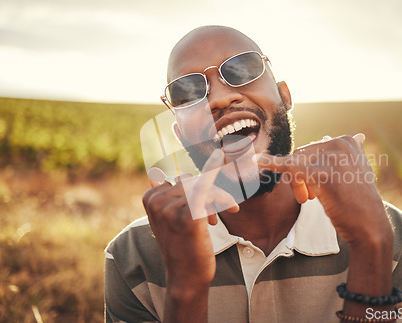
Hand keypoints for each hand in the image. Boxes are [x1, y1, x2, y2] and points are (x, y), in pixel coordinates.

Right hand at [142, 149, 238, 288]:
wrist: (188, 276)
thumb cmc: (184, 246)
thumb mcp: (172, 219)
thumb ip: (173, 196)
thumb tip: (164, 174)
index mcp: (150, 198)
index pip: (181, 180)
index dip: (198, 191)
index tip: (208, 207)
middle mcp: (157, 201)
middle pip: (193, 182)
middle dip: (211, 196)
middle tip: (220, 215)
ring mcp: (170, 207)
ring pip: (205, 188)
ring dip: (218, 201)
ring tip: (220, 219)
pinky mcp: (188, 214)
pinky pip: (204, 187)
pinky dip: (213, 170)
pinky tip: (220, 155)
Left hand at [257, 134, 390, 244]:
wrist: (368, 226)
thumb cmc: (361, 201)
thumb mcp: (360, 170)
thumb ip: (354, 153)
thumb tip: (358, 136)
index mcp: (347, 141)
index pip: (313, 149)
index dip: (308, 167)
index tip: (314, 186)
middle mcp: (340, 144)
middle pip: (302, 154)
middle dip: (300, 176)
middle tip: (307, 197)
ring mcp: (331, 157)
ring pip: (295, 163)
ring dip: (296, 183)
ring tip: (306, 198)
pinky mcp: (321, 173)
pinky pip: (289, 166)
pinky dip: (271, 164)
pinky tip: (256, 161)